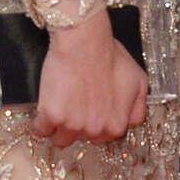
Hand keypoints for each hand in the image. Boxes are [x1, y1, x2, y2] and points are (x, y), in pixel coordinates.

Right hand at [32, 10, 147, 148]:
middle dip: (79, 123)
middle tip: (77, 101)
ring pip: (61, 139)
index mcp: (116, 126)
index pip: (103, 137)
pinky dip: (41, 120)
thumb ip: (138, 108)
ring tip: (61, 104)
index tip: (90, 109)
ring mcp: (72, 126)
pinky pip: (40, 130)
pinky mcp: (51, 117)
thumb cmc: (109, 54)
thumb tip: (130, 124)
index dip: (96, 120)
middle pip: (82, 138)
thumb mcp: (138, 81)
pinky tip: (47, 106)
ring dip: (59, 125)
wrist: (84, 40)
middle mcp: (95, 131)